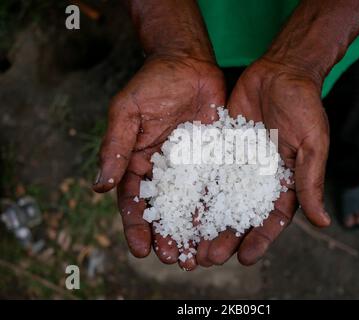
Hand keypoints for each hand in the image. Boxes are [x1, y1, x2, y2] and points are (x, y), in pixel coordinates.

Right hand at [93, 55, 224, 269]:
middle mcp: (165, 170)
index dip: (136, 226)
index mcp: (138, 162)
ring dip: (194, 231)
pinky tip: (223, 227)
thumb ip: (116, 148)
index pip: (134, 201)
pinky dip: (218, 207)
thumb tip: (98, 187)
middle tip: (176, 259)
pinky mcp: (214, 159)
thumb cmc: (152, 83)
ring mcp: (191, 167)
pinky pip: (216, 186)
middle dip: (168, 236)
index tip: (141, 250)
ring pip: (191, 205)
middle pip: (164, 211)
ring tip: (199, 255)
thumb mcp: (128, 112)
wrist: (188, 63)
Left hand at [196, 57, 330, 266]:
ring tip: (191, 240)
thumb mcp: (312, 144)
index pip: (272, 218)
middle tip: (210, 258)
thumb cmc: (304, 107)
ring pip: (220, 198)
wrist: (281, 72)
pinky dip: (195, 189)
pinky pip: (207, 172)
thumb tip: (323, 223)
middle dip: (227, 236)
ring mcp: (238, 164)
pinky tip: (181, 205)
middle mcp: (259, 178)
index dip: (260, 239)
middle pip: (242, 214)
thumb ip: (311, 182)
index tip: (245, 258)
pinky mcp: (221, 148)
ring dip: (207, 220)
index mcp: (285, 182)